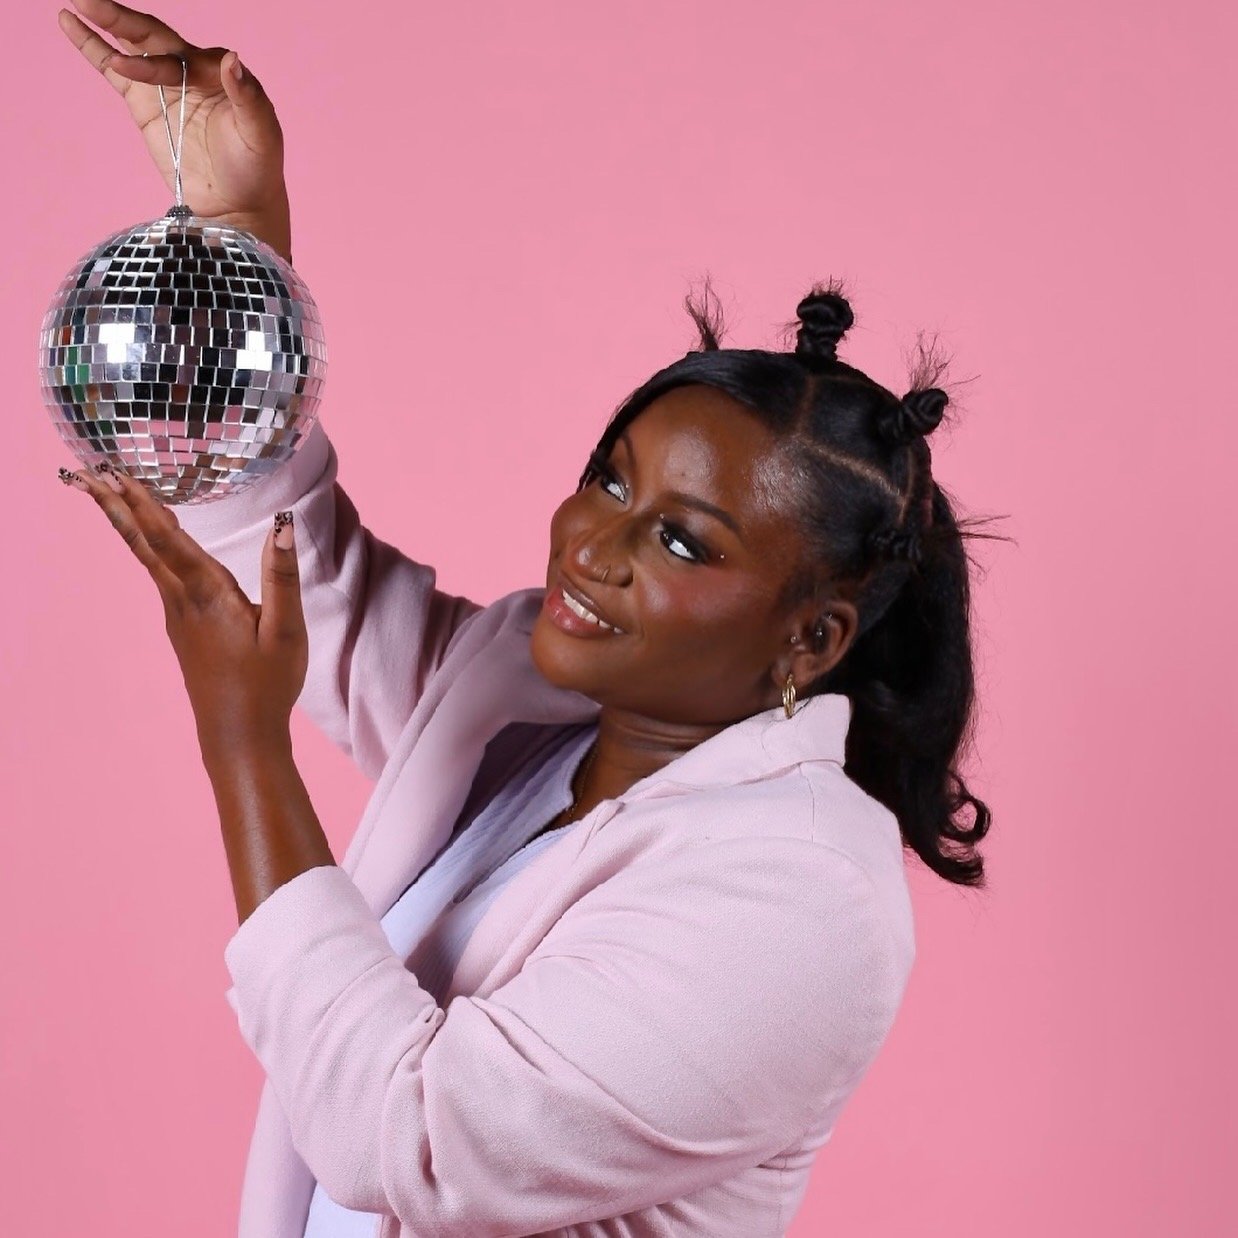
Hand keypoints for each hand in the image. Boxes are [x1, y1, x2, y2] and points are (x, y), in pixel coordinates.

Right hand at [57, 0, 291, 257]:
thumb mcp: (261, 135)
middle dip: (119, 17)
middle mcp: (190, 68)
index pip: (179, 55)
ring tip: (77, 4)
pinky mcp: (145, 102)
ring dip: (105, 22)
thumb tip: (232, 60)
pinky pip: (114, 69)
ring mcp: (165, 84)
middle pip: (150, 35)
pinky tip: (71, 23)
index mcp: (218, 70)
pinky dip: (93, 46)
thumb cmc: (256, 169)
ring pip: (131, 45)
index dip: (152, 61)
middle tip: (89, 1)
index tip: (126, 68)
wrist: (237, 203)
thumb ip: (248, 97)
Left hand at [60, 464, 307, 758]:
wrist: (239, 736)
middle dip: (114, 506)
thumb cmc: (267, 685)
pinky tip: (155, 541)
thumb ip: (282, 576)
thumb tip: (283, 526)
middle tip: (84, 473)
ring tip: (110, 494)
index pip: (167, 539)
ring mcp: (178, 616)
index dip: (141, 503)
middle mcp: (183, 602)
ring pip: (148, 558)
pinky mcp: (183, 627)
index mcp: (207, 596)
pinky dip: (149, 545)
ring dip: (129, 522)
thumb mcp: (286, 631)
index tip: (113, 472)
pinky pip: (160, 574)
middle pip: (143, 544)